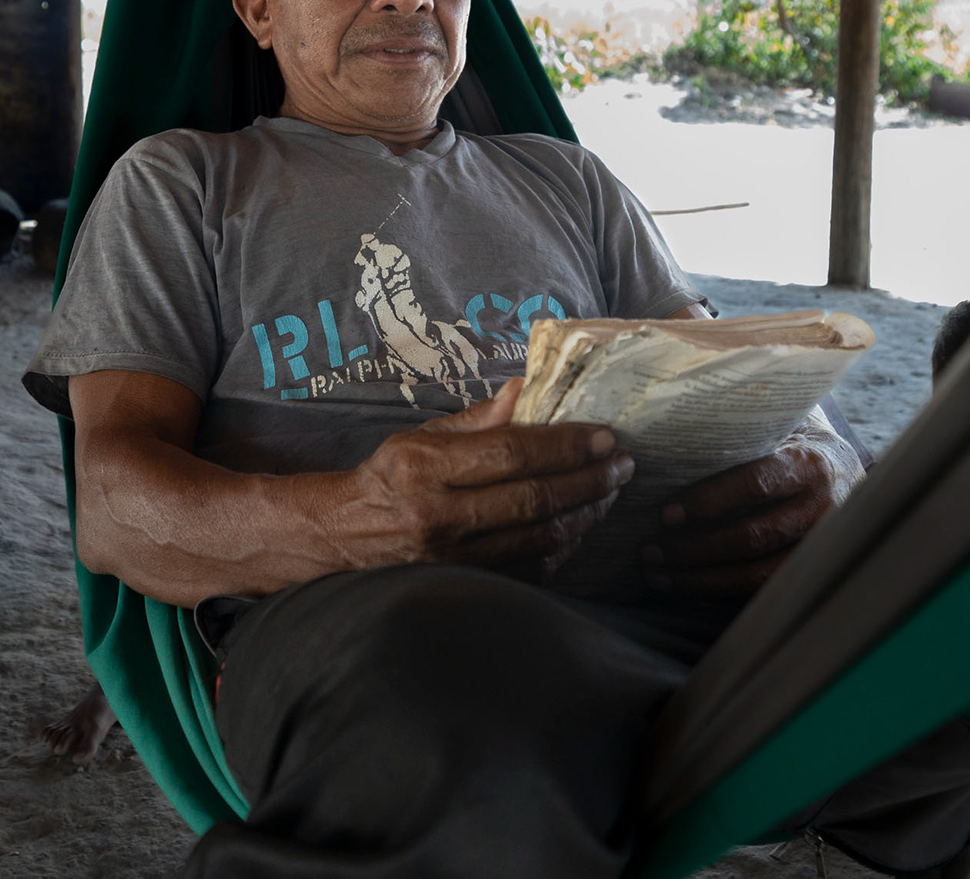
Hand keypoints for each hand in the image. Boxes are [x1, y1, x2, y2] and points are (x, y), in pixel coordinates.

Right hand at [342, 378, 633, 576]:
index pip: (511, 453)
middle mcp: (440, 514)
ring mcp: (453, 558)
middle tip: (623, 464)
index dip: (565, 444)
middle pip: (534, 497)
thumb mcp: (422, 436)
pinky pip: (531, 569)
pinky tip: (581, 525)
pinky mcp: (464, 585)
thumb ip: (478, 418)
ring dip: (586, 513)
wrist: (346, 535)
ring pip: (540, 537)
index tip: (604, 435)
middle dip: (590, 479)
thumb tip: (526, 386)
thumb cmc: (391, 477)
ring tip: (610, 491)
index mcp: (426, 467)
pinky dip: (564, 547)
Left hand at [639, 438, 840, 600]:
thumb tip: (671, 439)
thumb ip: (743, 437)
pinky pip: (761, 592)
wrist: (857, 483)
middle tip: (650, 551)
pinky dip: (720, 594)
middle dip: (694, 548)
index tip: (666, 514)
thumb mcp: (783, 432)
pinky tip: (687, 590)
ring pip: (756, 574)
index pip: (755, 484)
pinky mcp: (811, 574)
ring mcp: (819, 547)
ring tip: (658, 575)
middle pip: (752, 536)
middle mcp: (821, 508)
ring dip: (701, 579)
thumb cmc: (801, 450)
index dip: (708, 500)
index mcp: (808, 464)